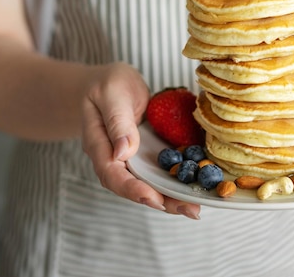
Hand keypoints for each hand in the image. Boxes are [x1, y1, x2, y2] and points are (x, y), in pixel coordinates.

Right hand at [81, 62, 200, 218]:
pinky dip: (175, 182)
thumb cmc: (106, 83)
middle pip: (132, 187)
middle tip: (188, 211)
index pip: (112, 174)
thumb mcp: (111, 93)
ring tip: (195, 208)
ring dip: (170, 198)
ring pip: (147, 184)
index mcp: (98, 144)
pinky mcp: (145, 155)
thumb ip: (118, 121)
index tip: (153, 198)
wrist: (110, 83)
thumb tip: (123, 153)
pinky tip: (194, 189)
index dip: (132, 189)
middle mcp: (113, 158)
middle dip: (160, 201)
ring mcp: (130, 159)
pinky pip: (159, 172)